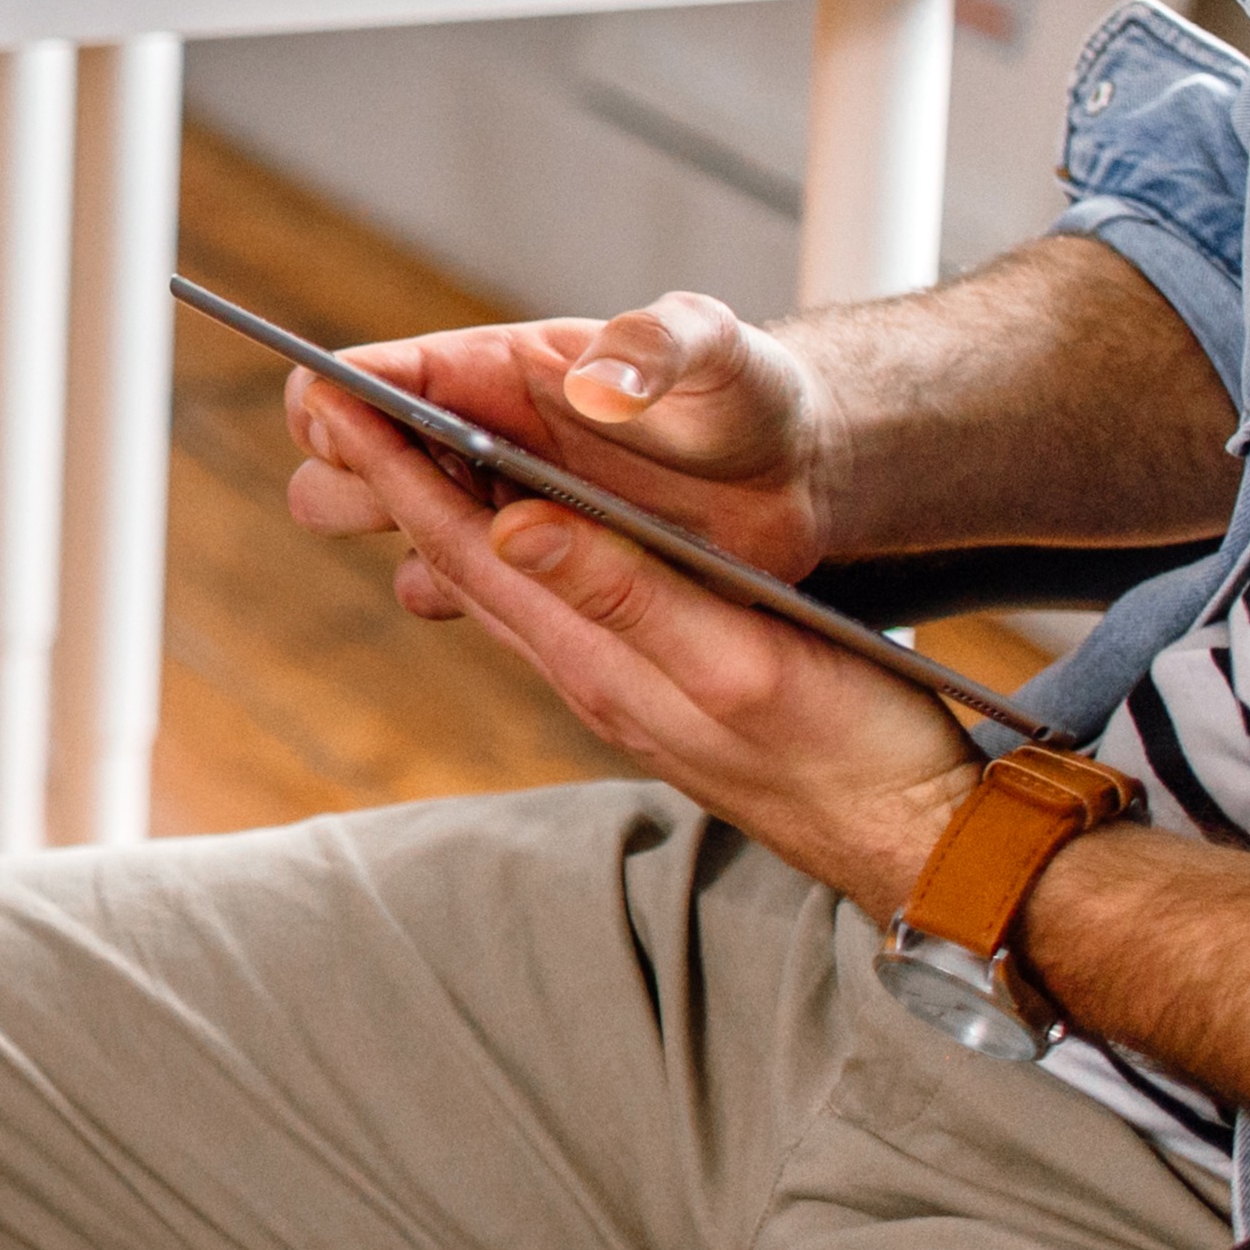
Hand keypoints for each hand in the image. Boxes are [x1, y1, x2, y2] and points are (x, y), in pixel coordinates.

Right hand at [282, 293, 837, 579]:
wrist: (798, 469)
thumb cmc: (750, 390)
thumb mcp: (716, 348)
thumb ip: (656, 347)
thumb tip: (588, 384)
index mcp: (499, 368)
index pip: (375, 373)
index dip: (340, 402)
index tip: (346, 430)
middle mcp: (481, 434)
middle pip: (352, 458)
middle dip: (344, 481)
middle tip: (387, 506)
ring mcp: (504, 503)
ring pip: (396, 523)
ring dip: (395, 538)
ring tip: (448, 554)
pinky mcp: (539, 565)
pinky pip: (457, 583)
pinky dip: (453, 592)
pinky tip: (487, 598)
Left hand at [312, 387, 988, 916]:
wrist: (919, 848)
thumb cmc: (855, 753)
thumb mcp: (742, 662)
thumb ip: (626, 593)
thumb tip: (509, 527)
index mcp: (601, 660)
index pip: (467, 548)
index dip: (399, 471)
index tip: (333, 401)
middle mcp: (591, 676)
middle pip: (462, 565)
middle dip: (394, 483)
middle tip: (330, 408)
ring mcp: (620, 690)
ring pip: (501, 589)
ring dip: (442, 515)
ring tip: (394, 449)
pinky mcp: (657, 695)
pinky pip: (554, 611)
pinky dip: (512, 553)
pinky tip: (513, 529)